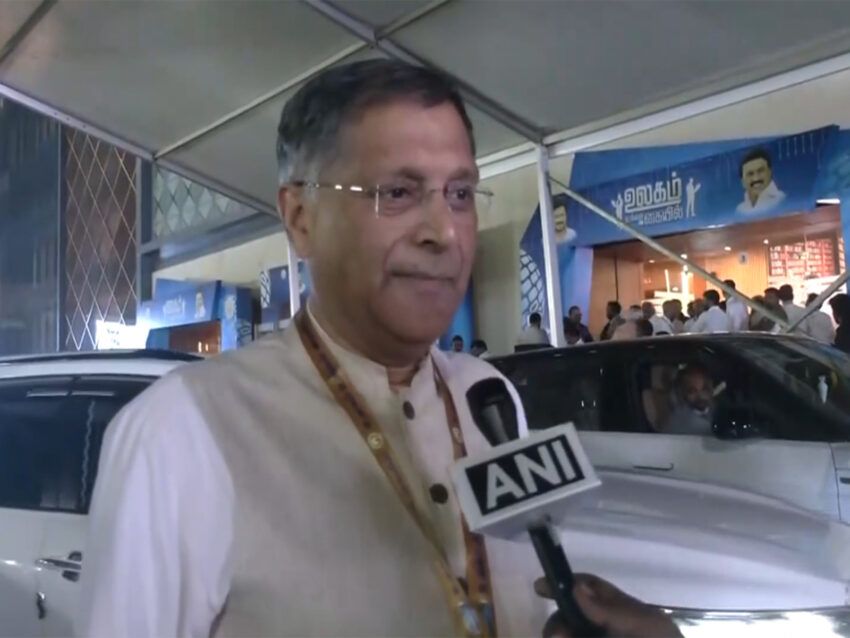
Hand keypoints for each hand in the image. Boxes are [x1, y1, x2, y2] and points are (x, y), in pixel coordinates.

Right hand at [535, 573, 681, 637]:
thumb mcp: (646, 626)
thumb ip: (611, 610)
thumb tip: (575, 588)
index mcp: (619, 610)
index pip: (588, 588)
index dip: (565, 583)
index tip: (541, 587)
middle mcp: (603, 628)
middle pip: (568, 618)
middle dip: (558, 624)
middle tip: (557, 636)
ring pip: (566, 634)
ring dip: (559, 634)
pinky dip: (563, 636)